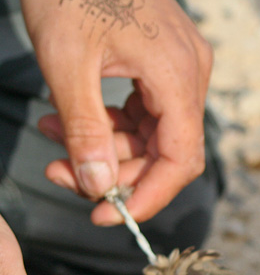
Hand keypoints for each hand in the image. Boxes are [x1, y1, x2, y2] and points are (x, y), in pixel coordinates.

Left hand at [21, 0, 212, 224]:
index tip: (109, 215)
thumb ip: (86, 130)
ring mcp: (180, 65)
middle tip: (62, 174)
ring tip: (54, 138)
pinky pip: (147, 108)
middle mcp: (190, 74)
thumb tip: (98, 187)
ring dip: (107, 146)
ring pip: (154, 132)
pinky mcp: (164, 59)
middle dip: (116, 170)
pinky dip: (112, 122)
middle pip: (167, 149)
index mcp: (177, 76)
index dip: (149, 195)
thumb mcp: (67, 64)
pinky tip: (71, 118)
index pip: (181, 159)